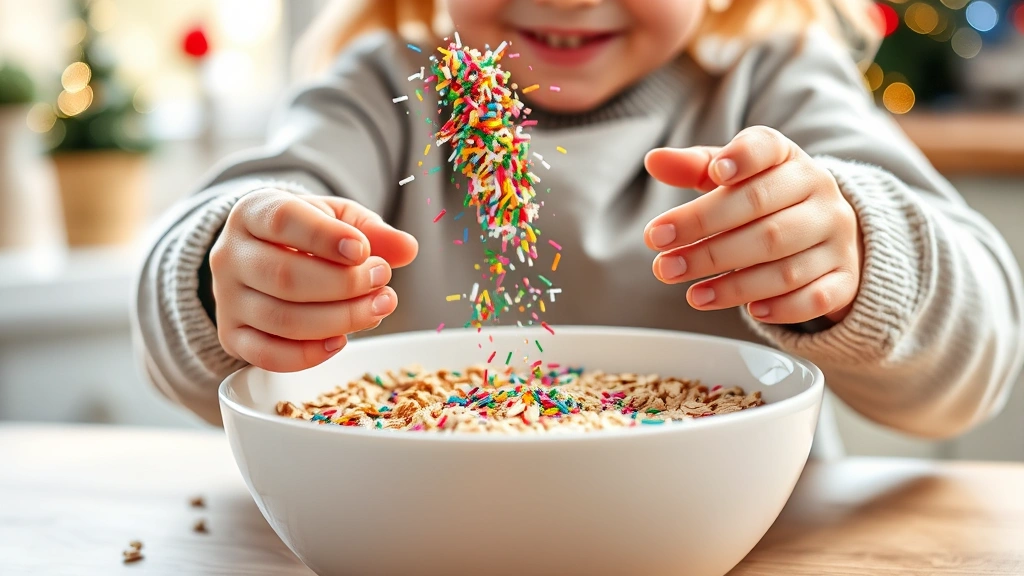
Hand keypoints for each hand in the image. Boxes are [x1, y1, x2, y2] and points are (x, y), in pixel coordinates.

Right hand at [210, 190, 417, 371]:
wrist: (264, 254)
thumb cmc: (305, 232)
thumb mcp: (338, 219)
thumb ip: (373, 230)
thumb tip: (408, 249)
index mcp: (253, 212)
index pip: (283, 221)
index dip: (326, 238)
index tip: (363, 250)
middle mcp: (230, 255)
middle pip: (285, 277)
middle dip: (344, 285)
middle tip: (382, 280)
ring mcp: (227, 299)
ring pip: (282, 319)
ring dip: (339, 319)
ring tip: (378, 307)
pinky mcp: (231, 335)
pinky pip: (268, 355)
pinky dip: (309, 354)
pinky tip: (341, 340)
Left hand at [643, 126, 862, 324]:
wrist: (826, 234)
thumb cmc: (764, 201)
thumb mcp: (731, 178)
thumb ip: (695, 168)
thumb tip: (654, 160)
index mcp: (788, 159)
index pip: (768, 149)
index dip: (743, 158)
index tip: (715, 174)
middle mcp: (819, 193)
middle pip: (762, 215)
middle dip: (706, 241)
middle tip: (662, 262)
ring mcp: (837, 237)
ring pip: (785, 263)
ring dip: (734, 284)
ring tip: (692, 295)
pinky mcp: (846, 278)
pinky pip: (819, 297)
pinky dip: (785, 307)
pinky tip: (753, 313)